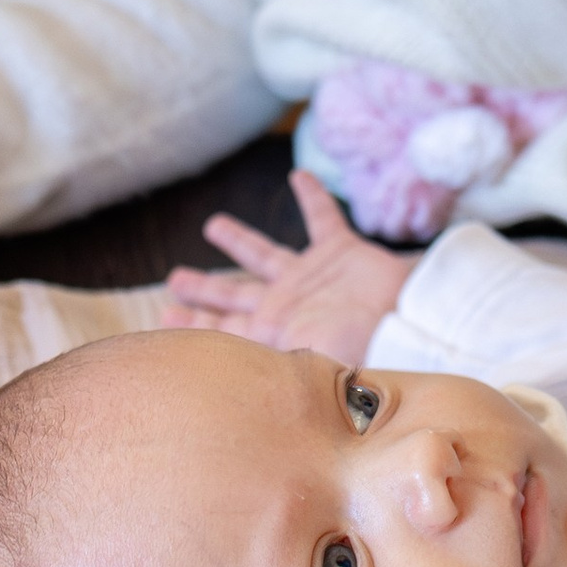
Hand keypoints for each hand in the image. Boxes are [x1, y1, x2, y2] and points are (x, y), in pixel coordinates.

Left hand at [163, 166, 412, 355]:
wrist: (405, 323)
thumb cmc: (357, 348)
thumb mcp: (301, 364)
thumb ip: (266, 368)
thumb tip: (222, 390)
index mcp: (271, 332)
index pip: (221, 326)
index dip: (192, 322)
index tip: (161, 317)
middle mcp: (284, 303)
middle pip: (232, 294)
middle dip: (203, 289)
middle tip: (173, 281)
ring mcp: (310, 277)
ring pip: (264, 253)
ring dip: (239, 240)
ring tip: (213, 226)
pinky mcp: (340, 252)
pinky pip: (322, 218)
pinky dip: (312, 196)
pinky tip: (299, 176)